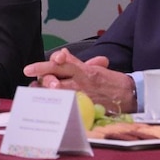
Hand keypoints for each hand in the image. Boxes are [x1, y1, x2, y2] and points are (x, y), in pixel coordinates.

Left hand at [23, 48, 137, 112]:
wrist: (130, 95)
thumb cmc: (110, 81)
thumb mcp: (94, 68)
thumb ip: (77, 63)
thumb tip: (63, 53)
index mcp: (83, 68)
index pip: (63, 62)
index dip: (48, 62)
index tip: (31, 67)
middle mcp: (82, 79)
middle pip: (57, 73)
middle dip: (42, 72)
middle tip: (29, 72)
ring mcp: (83, 92)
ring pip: (60, 89)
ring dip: (46, 88)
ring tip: (35, 87)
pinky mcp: (87, 105)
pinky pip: (69, 104)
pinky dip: (58, 104)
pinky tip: (48, 104)